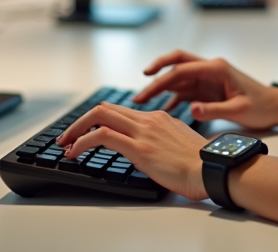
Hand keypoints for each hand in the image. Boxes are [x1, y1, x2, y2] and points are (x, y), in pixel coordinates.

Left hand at [56, 103, 208, 200]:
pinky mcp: (140, 148)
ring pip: (99, 117)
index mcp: (159, 118)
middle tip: (67, 137)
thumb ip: (160, 141)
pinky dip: (82, 142)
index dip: (98, 120)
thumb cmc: (201, 165)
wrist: (212, 170)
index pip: (119, 111)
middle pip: (104, 109)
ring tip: (65, 145)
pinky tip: (75, 152)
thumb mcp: (178, 145)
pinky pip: (102, 137)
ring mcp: (143, 132)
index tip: (85, 133)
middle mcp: (149, 119)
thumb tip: (146, 151)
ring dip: (76, 130)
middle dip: (80, 122)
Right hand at [133, 50, 277, 128]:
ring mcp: (208, 79)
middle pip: (176, 65)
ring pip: (178, 78)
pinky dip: (173, 99)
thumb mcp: (238, 110)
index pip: (182, 67)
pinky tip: (163, 111)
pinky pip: (185, 91)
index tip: (146, 78)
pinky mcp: (208, 90)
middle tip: (140, 87)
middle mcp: (210, 69)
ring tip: (143, 102)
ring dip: (161, 88)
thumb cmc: (262, 106)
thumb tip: (192, 110)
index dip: (162, 73)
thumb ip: (214, 110)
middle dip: (156, 73)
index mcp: (216, 68)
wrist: (276, 107)